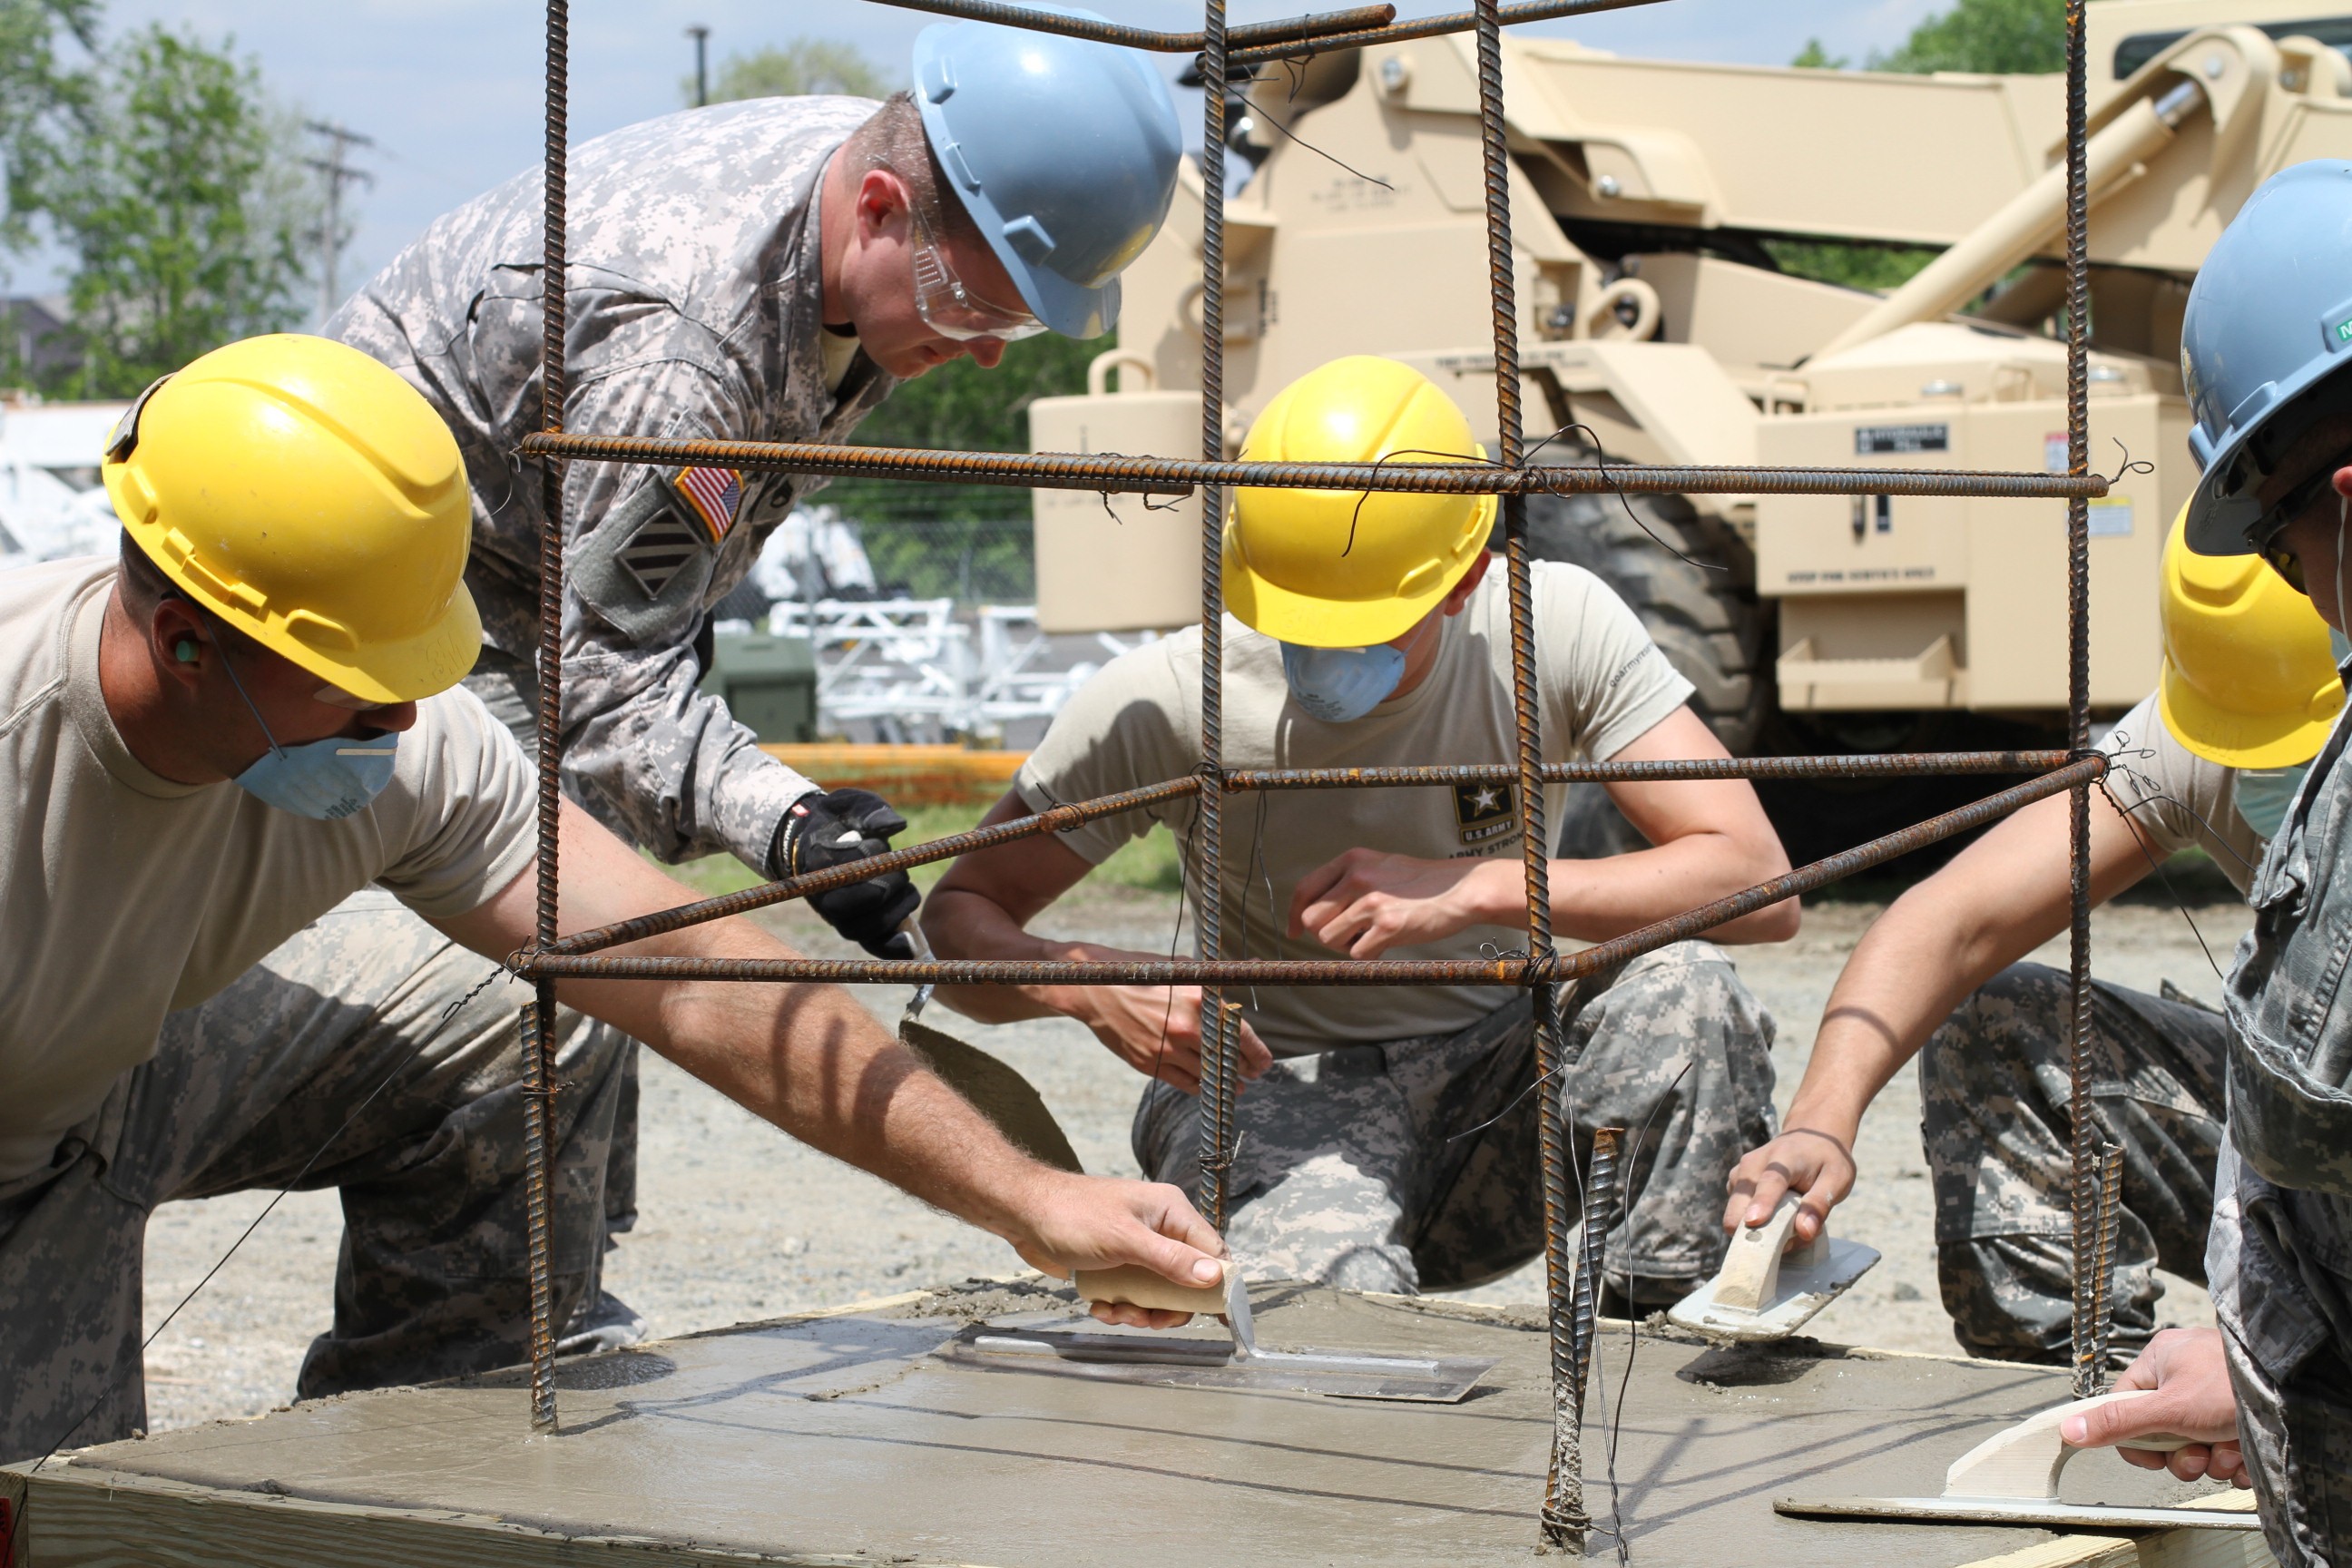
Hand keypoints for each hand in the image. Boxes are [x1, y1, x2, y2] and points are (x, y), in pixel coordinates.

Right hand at [773, 788, 921, 957]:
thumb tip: (898, 825)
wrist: (817, 841)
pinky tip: (912, 945)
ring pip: (868, 927)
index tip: (881, 846)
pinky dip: (891, 947)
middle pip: (864, 901)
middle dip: (891, 883)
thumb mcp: (854, 804)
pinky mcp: (853, 928)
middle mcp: (824, 895)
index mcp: (820, 862)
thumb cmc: (840, 819)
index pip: (851, 867)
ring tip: (909, 890)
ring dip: (898, 909)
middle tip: (900, 871)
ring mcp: (838, 916)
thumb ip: (874, 812)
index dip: (872, 857)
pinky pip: (871, 945)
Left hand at [1006, 1171, 1229, 1329]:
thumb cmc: (1072, 1216)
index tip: (1219, 1318)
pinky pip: (1132, 1293)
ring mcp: (1137, 1247)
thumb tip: (1215, 1276)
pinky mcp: (1117, 1263)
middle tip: (1150, 1320)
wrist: (1023, 1213)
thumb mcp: (1124, 1240)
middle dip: (1169, 1306)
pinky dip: (1120, 1306)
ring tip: (1117, 1312)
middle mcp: (1160, 1228)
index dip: (1218, 1285)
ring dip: (1141, 1310)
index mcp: (1171, 1211)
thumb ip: (1170, 1259)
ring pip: (1158, 1292)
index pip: (1213, 1251)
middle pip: (1187, 1279)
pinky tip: (1099, 1306)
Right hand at [1056, 943, 1272, 1092]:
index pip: (1239, 1034)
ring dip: (1225, 1084)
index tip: (1265, 1062)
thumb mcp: (1179, 967)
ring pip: (1206, 1075)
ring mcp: (1165, 1048)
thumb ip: (1212, 978)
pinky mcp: (1148, 1062)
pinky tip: (1207, 1086)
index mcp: (1198, 999)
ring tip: (1236, 1087)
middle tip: (1253, 1074)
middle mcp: (1185, 1026)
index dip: (1257, 1053)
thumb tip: (1249, 970)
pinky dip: (1199, 1087)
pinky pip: (1182, 1082)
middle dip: (1245, 1070)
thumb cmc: (1140, 972)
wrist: (1094, 989)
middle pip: (1227, 1059)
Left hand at [1289, 849, 1510, 958]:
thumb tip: (1310, 914)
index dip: (1295, 915)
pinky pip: (1357, 953)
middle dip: (1325, 933)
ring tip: (1372, 935)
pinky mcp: (1388, 925)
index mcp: (1352, 860)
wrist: (1461, 889)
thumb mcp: (1379, 866)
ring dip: (1346, 945)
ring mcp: (1372, 901)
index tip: (1295, 931)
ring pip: (1329, 938)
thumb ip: (1347, 881)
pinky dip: (1369, 953)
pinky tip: (1388, 941)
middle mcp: (1357, 877)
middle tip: (1349, 935)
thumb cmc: (1420, 883)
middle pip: (1312, 919)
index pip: (1305, 889)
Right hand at [1721, 1125, 1856, 1247]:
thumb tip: (1804, 1232)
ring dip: (1759, 1228)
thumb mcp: (1837, 1179)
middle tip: (1785, 1243)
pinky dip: (1756, 1224)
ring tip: (1789, 1225)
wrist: (1810, 1137)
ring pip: (1736, 1212)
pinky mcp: (1735, 1183)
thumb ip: (1820, 1204)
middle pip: (1740, 1201)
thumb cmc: (1826, 1160)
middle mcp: (1753, 1164)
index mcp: (1783, 1159)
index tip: (1754, 1222)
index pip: (1770, 1182)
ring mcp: (1740, 1173)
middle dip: (1754, 1228)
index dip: (1762, 1203)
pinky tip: (1778, 1218)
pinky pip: (1738, 1213)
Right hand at [2062, 1327, 2247, 1485]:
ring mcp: (2216, 1395)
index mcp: (2161, 1360)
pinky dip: (2234, 1459)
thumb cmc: (2231, 1385)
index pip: (2127, 1404)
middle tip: (2199, 1455)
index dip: (2135, 1439)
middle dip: (2184, 1454)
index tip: (2152, 1458)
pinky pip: (2225, 1447)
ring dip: (2213, 1459)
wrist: (2295, 1393)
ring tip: (2230, 1451)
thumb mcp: (2168, 1409)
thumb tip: (2069, 1430)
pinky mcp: (2242, 1414)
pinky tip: (2246, 1454)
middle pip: (2163, 1431)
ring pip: (2196, 1444)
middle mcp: (2187, 1374)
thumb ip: (2118, 1422)